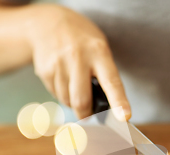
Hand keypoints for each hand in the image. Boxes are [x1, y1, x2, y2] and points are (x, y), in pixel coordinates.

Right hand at [27, 5, 129, 119]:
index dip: (119, 102)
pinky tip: (63, 78)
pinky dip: (62, 93)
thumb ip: (104, 73)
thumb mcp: (99, 48)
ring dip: (72, 102)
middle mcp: (78, 57)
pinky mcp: (45, 71)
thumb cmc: (81, 40)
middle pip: (82, 100)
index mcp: (99, 52)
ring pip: (67, 100)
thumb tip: (108, 106)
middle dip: (86, 114)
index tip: (124, 117)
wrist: (47, 23)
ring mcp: (59, 64)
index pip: (112, 82)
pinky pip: (56, 95)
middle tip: (89, 114)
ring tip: (74, 85)